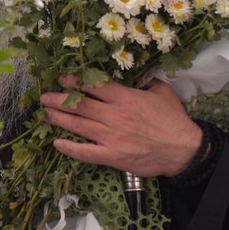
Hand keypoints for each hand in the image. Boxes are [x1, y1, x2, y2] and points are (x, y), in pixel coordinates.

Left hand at [40, 76, 202, 177]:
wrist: (183, 149)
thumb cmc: (173, 119)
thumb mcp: (161, 91)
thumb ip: (145, 81)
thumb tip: (136, 73)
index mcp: (125, 97)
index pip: (94, 86)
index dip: (75, 81)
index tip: (62, 78)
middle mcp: (114, 115)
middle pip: (79, 105)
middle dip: (59, 99)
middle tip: (45, 97)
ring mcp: (111, 137)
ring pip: (78, 126)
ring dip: (59, 119)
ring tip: (46, 114)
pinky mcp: (112, 156)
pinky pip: (86, 153)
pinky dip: (70, 148)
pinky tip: (57, 143)